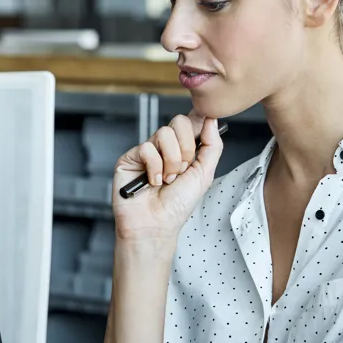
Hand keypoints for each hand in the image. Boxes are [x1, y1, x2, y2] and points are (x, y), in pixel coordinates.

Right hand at [112, 114, 222, 244]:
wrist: (156, 224)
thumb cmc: (177, 205)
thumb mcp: (204, 174)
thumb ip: (212, 146)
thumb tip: (212, 120)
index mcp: (184, 149)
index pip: (191, 122)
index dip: (199, 118)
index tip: (207, 118)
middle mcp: (165, 147)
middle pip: (179, 122)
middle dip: (186, 149)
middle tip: (182, 170)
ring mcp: (148, 151)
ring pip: (164, 134)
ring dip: (171, 161)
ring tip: (167, 180)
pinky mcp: (130, 157)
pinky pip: (147, 148)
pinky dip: (154, 168)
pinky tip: (152, 182)